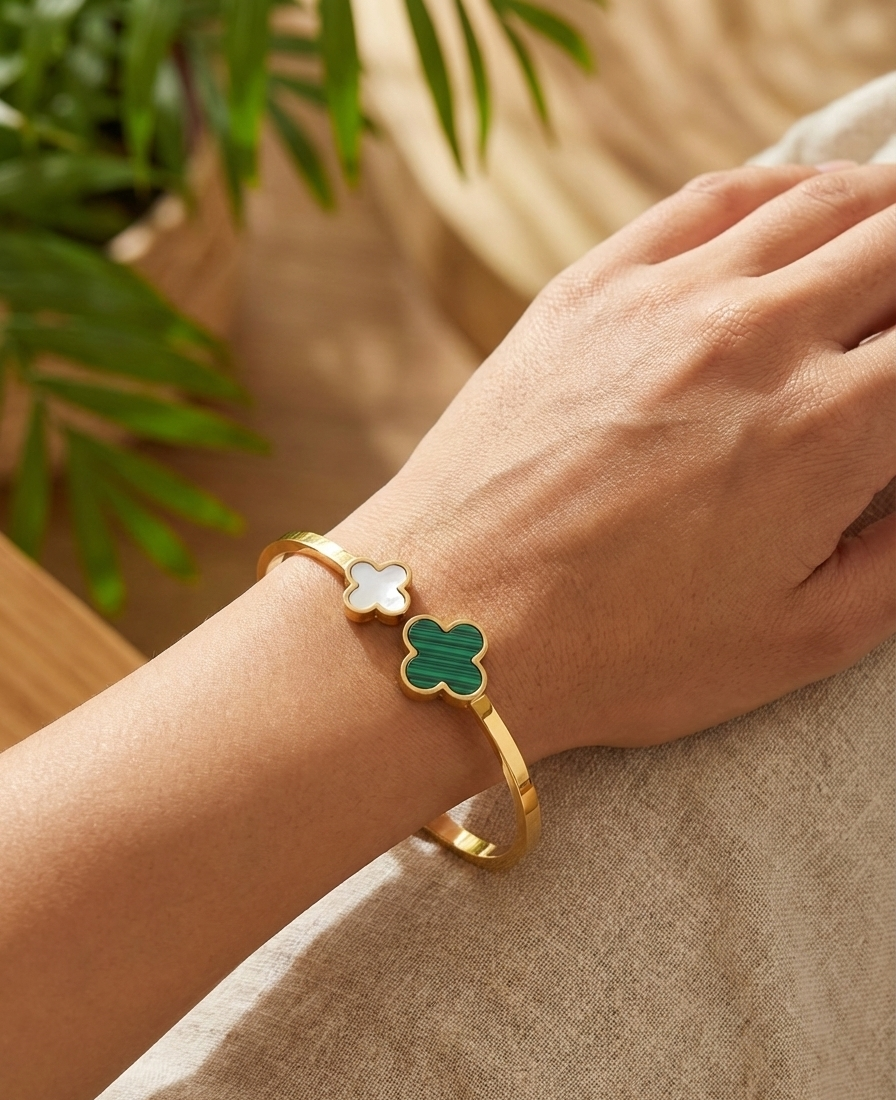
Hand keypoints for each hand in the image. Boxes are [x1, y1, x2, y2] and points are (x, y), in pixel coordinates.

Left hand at [333, 164, 895, 759]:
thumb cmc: (620, 653)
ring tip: (892, 241)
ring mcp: (668, 297)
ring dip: (882, 211)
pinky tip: (803, 206)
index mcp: (830, 428)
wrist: (453, 620)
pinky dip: (783, 189)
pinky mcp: (593, 287)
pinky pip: (714, 197)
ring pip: (822, 202)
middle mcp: (760, 336)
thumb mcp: (799, 639)